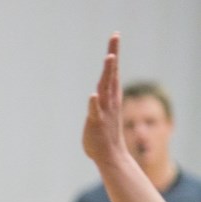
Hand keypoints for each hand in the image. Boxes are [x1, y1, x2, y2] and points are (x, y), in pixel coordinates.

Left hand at [82, 33, 129, 165]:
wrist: (110, 156)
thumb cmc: (103, 136)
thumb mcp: (101, 114)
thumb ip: (98, 104)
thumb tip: (95, 97)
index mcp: (110, 97)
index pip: (112, 72)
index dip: (113, 55)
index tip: (115, 37)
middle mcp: (109, 101)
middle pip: (111, 74)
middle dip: (113, 55)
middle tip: (115, 37)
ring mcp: (103, 111)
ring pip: (105, 89)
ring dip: (108, 74)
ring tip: (109, 58)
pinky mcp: (96, 123)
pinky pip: (94, 111)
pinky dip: (94, 103)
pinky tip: (93, 95)